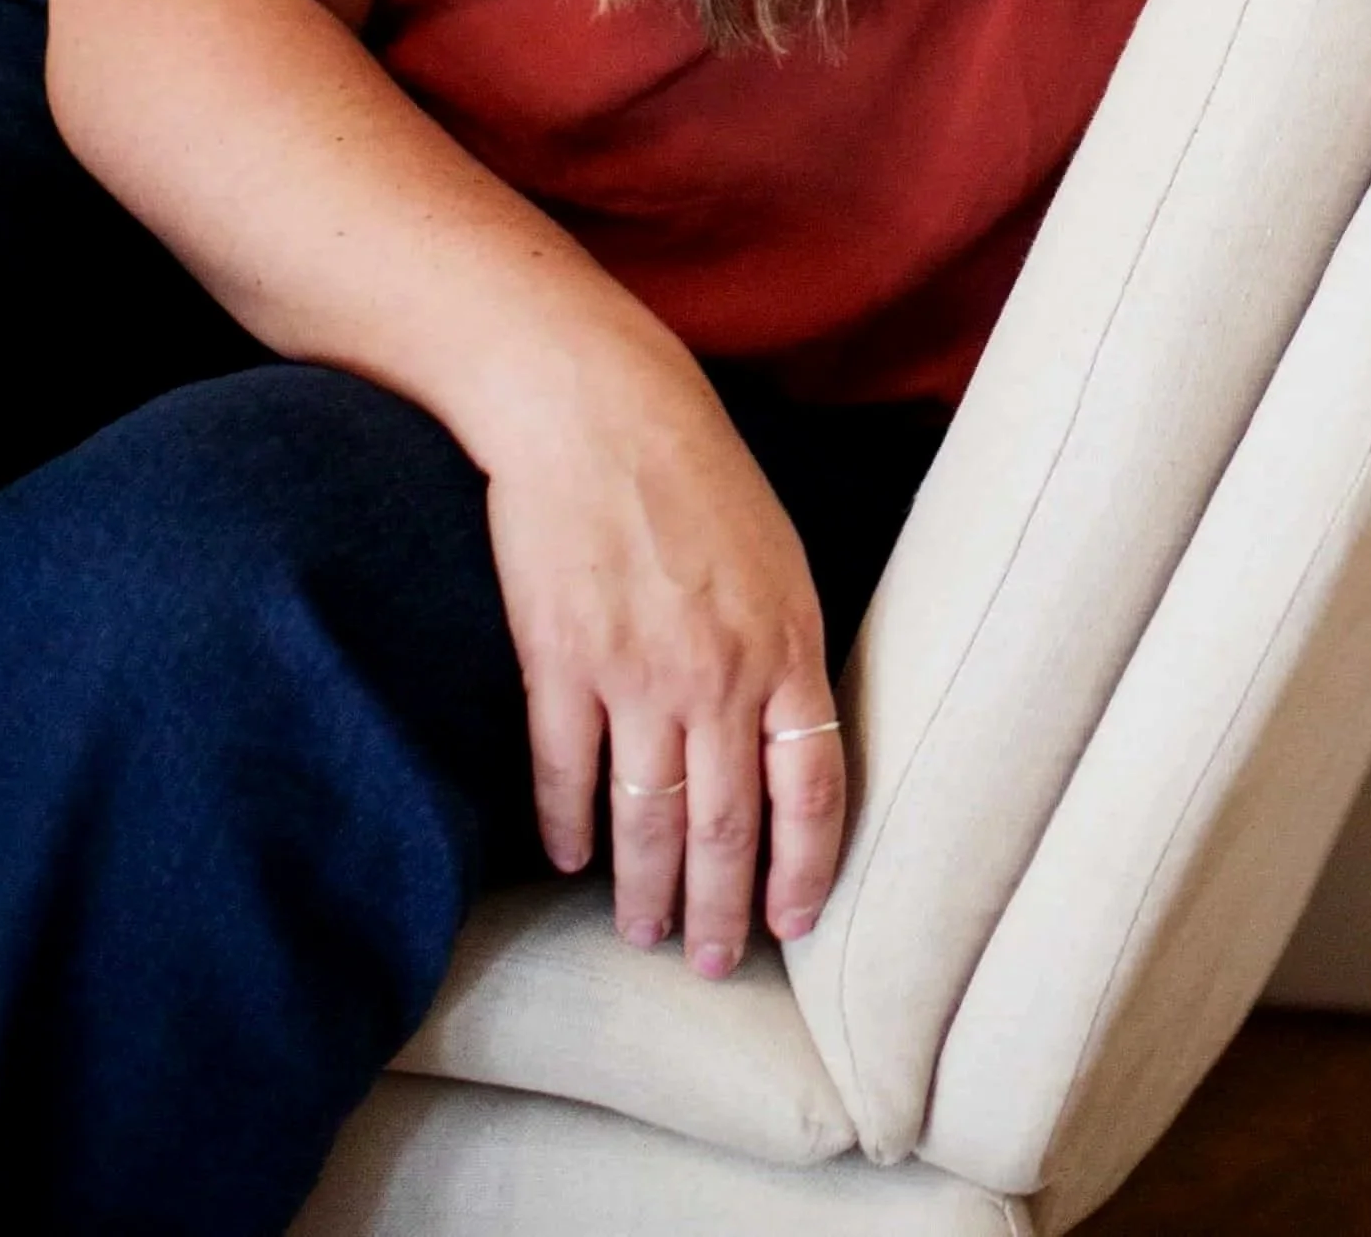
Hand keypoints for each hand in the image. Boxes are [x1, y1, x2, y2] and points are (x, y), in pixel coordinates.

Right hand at [479, 342, 845, 976]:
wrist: (597, 408)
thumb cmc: (695, 471)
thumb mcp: (778, 556)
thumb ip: (785, 651)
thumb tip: (790, 742)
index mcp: (787, 644)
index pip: (812, 789)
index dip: (802, 869)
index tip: (791, 923)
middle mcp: (718, 672)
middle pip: (726, 826)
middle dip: (719, 911)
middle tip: (708, 963)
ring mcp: (635, 672)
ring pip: (645, 820)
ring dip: (644, 889)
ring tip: (641, 931)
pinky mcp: (558, 661)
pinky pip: (565, 773)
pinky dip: (567, 827)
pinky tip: (568, 858)